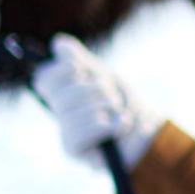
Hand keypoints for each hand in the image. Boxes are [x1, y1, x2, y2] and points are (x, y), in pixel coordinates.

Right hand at [31, 34, 163, 169]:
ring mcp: (64, 133)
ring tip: (118, 113)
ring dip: (107, 108)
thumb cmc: (126, 105)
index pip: (44, 79)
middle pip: (61, 95)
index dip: (61, 70)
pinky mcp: (73, 150)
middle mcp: (60, 114)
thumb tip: (58, 43)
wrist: (150, 133)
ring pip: (75, 114)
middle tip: (112, 96)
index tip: (80, 69)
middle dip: (95, 89)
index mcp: (64, 93)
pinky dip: (108, 126)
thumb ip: (81, 61)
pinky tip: (119, 126)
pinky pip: (81, 133)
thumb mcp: (105, 77)